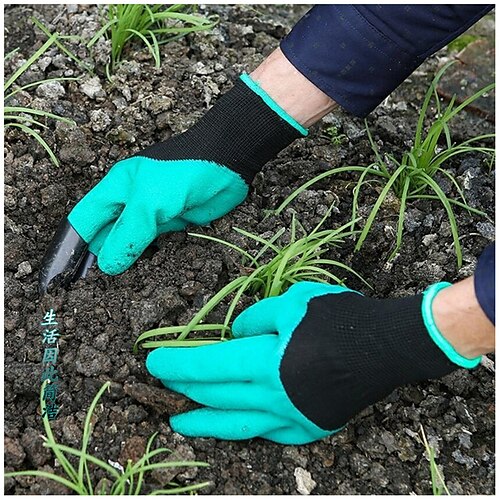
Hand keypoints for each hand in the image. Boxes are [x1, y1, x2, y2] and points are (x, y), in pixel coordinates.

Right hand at [40, 74, 303, 284]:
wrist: (228, 163)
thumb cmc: (183, 174)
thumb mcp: (149, 202)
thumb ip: (128, 233)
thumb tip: (107, 265)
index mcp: (115, 190)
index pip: (84, 222)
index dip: (71, 247)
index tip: (64, 276)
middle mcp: (129, 203)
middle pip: (105, 235)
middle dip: (97, 259)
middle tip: (89, 292)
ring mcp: (151, 215)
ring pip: (129, 243)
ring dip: (123, 263)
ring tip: (110, 293)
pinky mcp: (172, 225)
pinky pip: (154, 246)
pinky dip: (147, 261)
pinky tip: (142, 279)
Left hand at [146, 281, 479, 444]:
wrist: (388, 346)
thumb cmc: (340, 318)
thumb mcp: (293, 301)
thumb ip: (257, 318)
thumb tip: (237, 335)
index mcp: (265, 362)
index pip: (209, 365)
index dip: (178, 363)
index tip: (154, 362)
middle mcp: (273, 397)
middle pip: (217, 394)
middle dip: (186, 388)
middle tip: (164, 383)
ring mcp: (292, 417)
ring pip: (237, 424)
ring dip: (205, 422)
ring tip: (180, 424)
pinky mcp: (310, 427)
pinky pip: (269, 432)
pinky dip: (247, 428)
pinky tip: (236, 425)